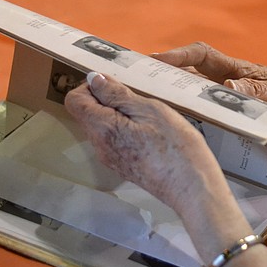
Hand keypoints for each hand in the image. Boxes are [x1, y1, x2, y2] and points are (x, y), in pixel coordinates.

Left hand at [65, 72, 266, 266]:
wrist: (192, 187)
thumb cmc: (174, 145)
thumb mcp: (149, 109)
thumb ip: (117, 94)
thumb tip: (93, 78)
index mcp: (102, 128)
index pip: (74, 100)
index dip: (91, 86)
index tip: (118, 84)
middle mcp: (99, 146)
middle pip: (88, 113)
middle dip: (107, 98)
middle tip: (139, 95)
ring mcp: (111, 159)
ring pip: (103, 126)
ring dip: (120, 113)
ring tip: (150, 112)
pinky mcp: (124, 167)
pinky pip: (115, 140)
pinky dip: (127, 128)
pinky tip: (153, 130)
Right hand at [154, 42, 266, 123]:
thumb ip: (258, 93)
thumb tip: (227, 89)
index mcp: (237, 70)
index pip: (201, 55)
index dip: (176, 56)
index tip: (151, 62)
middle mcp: (229, 81)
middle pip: (189, 75)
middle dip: (163, 78)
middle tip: (133, 87)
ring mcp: (231, 98)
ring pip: (195, 96)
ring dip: (174, 101)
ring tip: (145, 110)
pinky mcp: (236, 115)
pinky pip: (207, 114)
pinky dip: (191, 119)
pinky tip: (178, 132)